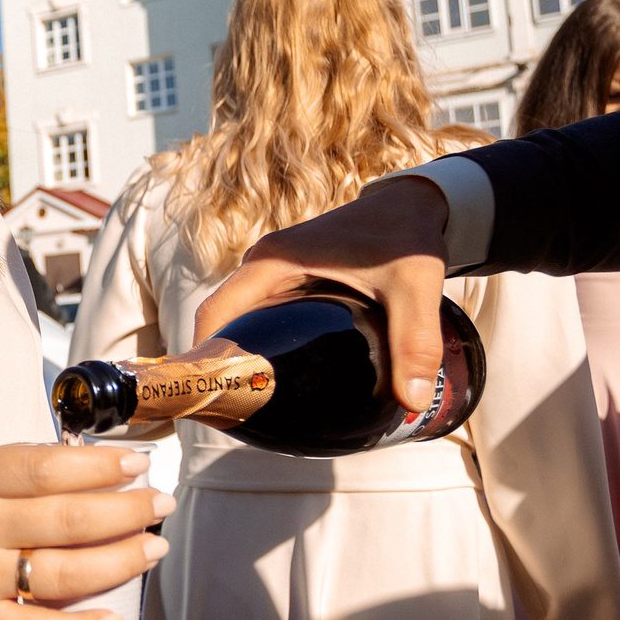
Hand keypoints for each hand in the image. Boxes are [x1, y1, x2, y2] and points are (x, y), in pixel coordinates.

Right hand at [0, 443, 169, 619]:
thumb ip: (5, 470)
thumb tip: (74, 467)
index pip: (45, 467)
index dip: (99, 466)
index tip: (136, 464)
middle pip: (66, 518)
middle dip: (125, 511)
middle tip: (160, 504)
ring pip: (62, 571)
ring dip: (118, 562)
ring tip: (152, 549)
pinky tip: (111, 617)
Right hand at [189, 176, 449, 412]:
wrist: (413, 203)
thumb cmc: (408, 236)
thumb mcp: (415, 286)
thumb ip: (415, 341)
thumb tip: (412, 402)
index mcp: (274, 262)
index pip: (216, 312)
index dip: (204, 357)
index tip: (213, 400)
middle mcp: (264, 265)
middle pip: (221, 321)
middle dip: (222, 366)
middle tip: (240, 416)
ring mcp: (274, 271)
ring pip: (239, 319)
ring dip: (240, 356)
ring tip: (258, 406)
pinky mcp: (290, 279)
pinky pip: (260, 315)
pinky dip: (260, 344)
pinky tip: (284, 379)